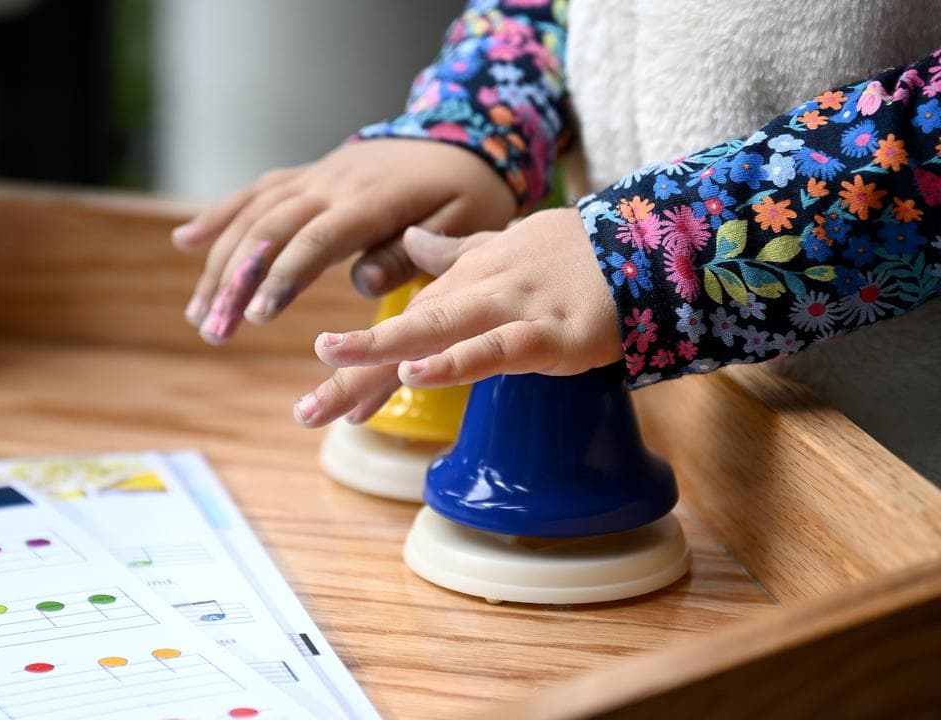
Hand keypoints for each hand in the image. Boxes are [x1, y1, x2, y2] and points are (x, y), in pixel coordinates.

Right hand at [173, 139, 515, 343]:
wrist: (462, 138)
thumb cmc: (468, 193)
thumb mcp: (465, 224)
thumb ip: (412, 254)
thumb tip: (363, 283)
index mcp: (373, 200)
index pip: (317, 240)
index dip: (283, 277)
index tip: (256, 317)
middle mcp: (333, 183)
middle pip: (270, 229)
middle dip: (236, 282)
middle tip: (215, 331)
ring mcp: (315, 176)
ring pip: (253, 214)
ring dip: (220, 263)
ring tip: (200, 315)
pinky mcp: (306, 176)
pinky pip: (255, 192)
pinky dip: (218, 215)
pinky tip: (186, 242)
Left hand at [292, 208, 622, 426]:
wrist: (645, 242)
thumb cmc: (571, 253)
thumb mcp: (504, 248)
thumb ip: (454, 253)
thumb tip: (412, 244)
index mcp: (464, 281)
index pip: (402, 327)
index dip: (361, 362)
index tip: (320, 395)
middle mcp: (478, 292)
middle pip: (405, 334)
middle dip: (353, 369)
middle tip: (306, 411)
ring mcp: (512, 309)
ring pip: (438, 331)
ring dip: (383, 353)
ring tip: (335, 374)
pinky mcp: (549, 333)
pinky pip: (495, 349)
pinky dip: (456, 361)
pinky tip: (417, 373)